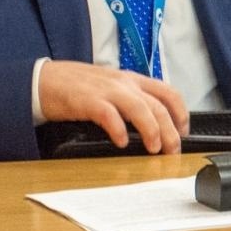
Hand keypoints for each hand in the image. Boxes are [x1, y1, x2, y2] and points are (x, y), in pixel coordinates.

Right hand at [37, 60, 188, 153]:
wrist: (46, 80)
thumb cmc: (79, 87)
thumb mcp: (112, 88)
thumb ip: (130, 100)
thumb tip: (151, 124)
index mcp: (133, 80)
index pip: (168, 92)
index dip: (180, 112)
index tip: (184, 132)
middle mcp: (124, 83)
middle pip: (158, 105)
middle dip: (170, 130)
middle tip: (173, 150)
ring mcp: (107, 91)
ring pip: (140, 108)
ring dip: (151, 130)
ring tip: (154, 149)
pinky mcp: (88, 101)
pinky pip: (109, 114)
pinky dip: (118, 129)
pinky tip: (122, 143)